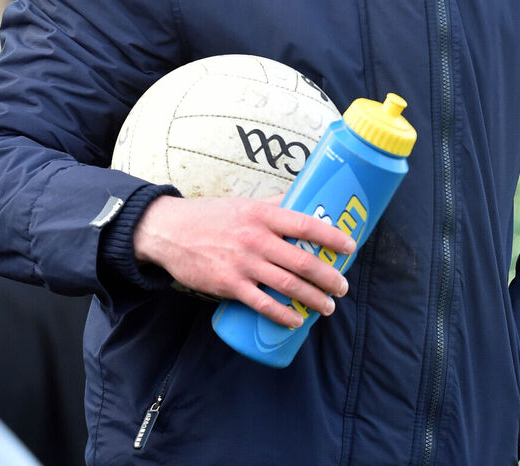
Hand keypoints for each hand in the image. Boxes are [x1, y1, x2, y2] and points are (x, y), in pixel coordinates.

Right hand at [133, 195, 354, 327]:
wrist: (169, 231)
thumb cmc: (210, 215)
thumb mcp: (243, 203)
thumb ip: (272, 204)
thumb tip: (303, 199)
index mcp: (262, 215)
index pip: (305, 225)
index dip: (331, 237)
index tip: (350, 247)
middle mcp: (255, 238)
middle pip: (302, 261)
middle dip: (328, 277)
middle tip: (342, 286)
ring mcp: (243, 263)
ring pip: (288, 286)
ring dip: (313, 299)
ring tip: (328, 306)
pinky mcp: (229, 284)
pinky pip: (262, 304)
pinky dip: (283, 315)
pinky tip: (296, 320)